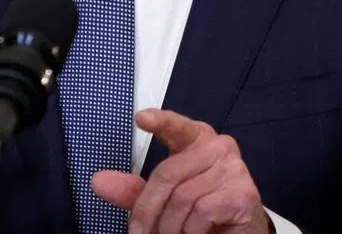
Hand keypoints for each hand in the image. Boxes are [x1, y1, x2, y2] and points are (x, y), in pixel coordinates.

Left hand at [92, 109, 270, 233]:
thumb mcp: (164, 199)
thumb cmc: (201, 210)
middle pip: (167, 174)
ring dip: (169, 228)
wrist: (241, 233)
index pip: (176, 126)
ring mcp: (234, 168)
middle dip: (147, 211)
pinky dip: (190, 233)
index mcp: (196, 139)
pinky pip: (202, 213)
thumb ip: (134, 190)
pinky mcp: (243, 193)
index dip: (160, 121)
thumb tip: (98, 182)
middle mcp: (218, 146)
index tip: (141, 118)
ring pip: (183, 198)